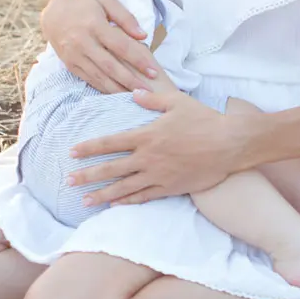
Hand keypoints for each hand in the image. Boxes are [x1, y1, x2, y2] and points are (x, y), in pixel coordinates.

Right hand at [41, 0, 158, 93]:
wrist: (54, 15)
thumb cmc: (85, 7)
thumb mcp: (106, 2)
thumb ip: (125, 17)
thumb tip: (142, 36)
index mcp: (94, 25)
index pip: (121, 46)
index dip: (138, 60)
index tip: (153, 71)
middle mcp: (83, 42)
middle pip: (111, 66)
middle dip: (131, 80)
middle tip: (148, 91)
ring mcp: (75, 55)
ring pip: (100, 76)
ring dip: (119, 89)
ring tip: (136, 97)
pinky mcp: (70, 65)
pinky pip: (89, 79)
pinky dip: (104, 88)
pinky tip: (117, 94)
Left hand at [67, 90, 247, 204]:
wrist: (230, 144)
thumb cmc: (204, 119)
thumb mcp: (176, 101)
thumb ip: (152, 99)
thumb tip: (134, 94)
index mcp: (147, 135)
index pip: (110, 143)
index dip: (89, 148)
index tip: (72, 153)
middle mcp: (149, 157)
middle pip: (111, 168)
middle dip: (88, 176)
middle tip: (69, 181)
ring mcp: (159, 175)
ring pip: (124, 187)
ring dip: (102, 194)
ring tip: (84, 201)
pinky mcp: (171, 187)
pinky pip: (145, 197)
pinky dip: (128, 201)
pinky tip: (115, 204)